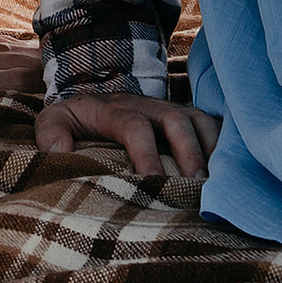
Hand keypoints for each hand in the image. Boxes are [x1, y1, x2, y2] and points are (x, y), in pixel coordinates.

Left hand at [35, 88, 218, 181]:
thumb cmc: (74, 120)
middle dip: (188, 151)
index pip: (133, 125)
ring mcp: (169, 110)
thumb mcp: (52, 121)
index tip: (151, 182)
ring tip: (219, 180)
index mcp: (114, 108)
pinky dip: (222, 144)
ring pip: (198, 119)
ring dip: (211, 148)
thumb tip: (61, 156)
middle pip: (175, 119)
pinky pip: (209, 125)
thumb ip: (51, 136)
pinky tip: (230, 171)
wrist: (91, 98)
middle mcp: (147, 106)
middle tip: (196, 184)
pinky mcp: (184, 119)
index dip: (144, 152)